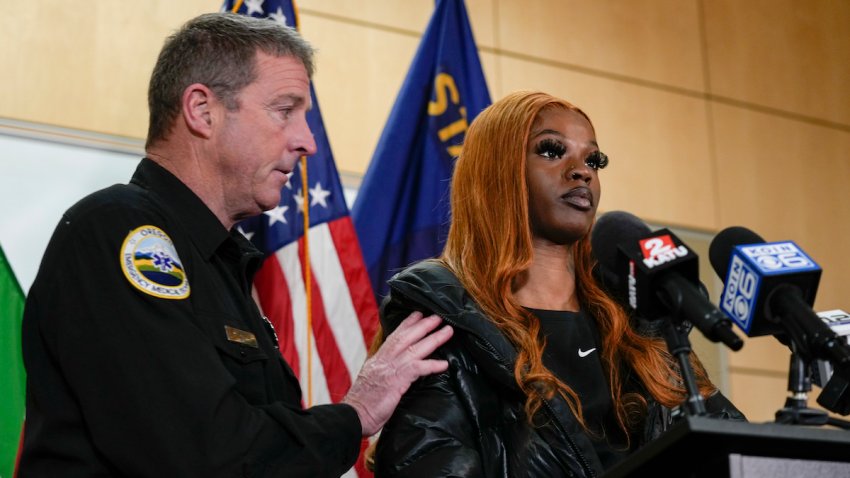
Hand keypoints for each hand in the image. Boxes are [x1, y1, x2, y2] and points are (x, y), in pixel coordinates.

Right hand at [342, 311, 452, 435]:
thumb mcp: (371, 381)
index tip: (418, 314)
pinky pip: (417, 369)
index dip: (407, 324)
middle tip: (438, 316)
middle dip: (423, 325)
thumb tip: (393, 370)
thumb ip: (383, 372)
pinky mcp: (396, 381)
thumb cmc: (362, 404)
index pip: (394, 336)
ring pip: (415, 348)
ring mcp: (390, 369)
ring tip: (447, 331)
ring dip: (433, 339)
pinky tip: (444, 364)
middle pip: (406, 337)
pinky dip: (431, 365)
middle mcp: (383, 360)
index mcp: (377, 360)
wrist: (352, 415)